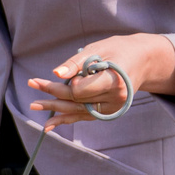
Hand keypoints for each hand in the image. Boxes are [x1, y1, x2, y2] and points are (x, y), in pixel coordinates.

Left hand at [26, 34, 174, 127]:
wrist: (143, 60)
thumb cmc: (119, 50)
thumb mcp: (98, 49)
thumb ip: (76, 64)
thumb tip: (56, 74)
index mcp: (114, 83)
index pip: (80, 91)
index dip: (62, 86)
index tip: (50, 78)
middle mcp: (115, 100)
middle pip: (76, 101)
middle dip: (52, 95)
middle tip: (31, 84)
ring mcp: (113, 109)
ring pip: (78, 112)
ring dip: (55, 110)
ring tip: (34, 105)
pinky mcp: (109, 112)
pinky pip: (84, 117)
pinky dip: (67, 119)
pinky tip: (50, 125)